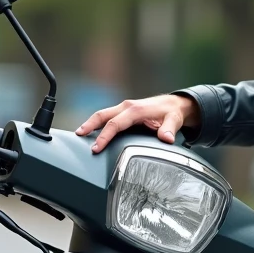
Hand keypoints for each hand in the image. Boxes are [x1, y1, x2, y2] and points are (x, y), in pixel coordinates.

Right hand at [76, 94, 200, 152]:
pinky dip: (97, 123)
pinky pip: (107, 116)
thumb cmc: (172, 113)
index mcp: (136, 110)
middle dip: (89, 126)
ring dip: (90, 123)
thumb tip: (165, 138)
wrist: (175, 104)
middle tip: (78, 137)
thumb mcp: (174, 120)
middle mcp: (127, 107)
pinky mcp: (124, 111)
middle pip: (102, 115)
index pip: (115, 124)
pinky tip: (91, 131)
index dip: (104, 136)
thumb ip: (169, 129)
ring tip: (79, 134)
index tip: (97, 148)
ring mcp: (124, 107)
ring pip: (102, 114)